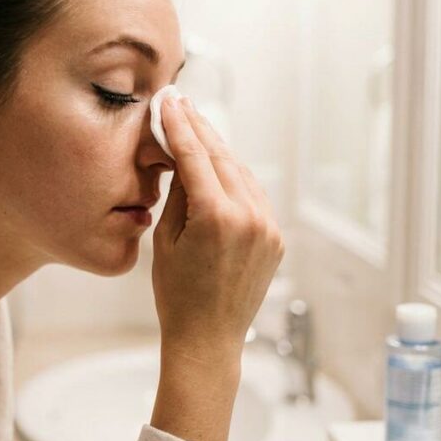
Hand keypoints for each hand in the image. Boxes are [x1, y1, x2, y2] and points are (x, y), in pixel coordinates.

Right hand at [151, 95, 284, 362]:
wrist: (208, 338)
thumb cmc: (177, 295)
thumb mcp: (165, 239)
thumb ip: (179, 193)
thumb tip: (183, 158)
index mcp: (216, 217)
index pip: (194, 156)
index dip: (179, 125)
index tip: (169, 102)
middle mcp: (249, 216)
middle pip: (222, 157)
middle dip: (200, 129)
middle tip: (182, 104)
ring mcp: (267, 226)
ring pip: (241, 173)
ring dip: (218, 151)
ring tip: (197, 130)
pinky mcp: (275, 237)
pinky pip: (254, 195)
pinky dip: (236, 177)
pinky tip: (219, 166)